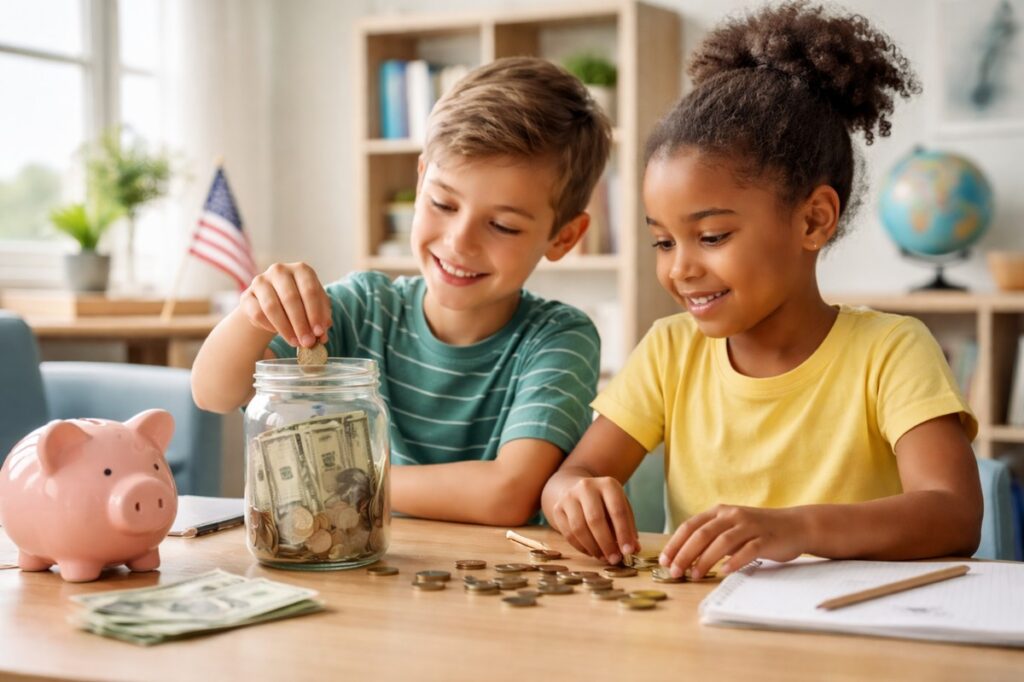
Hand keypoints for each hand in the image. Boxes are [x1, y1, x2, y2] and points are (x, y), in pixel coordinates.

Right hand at [240, 262, 331, 347]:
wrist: (272, 303)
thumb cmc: (301, 303)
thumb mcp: (316, 307)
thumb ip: (321, 319)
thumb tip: (321, 336)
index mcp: (301, 269)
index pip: (310, 290)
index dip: (315, 313)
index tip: (319, 332)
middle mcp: (280, 271)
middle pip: (291, 298)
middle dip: (301, 324)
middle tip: (307, 342)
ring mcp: (261, 281)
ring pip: (272, 307)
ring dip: (286, 328)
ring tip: (296, 343)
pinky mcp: (246, 296)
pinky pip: (258, 314)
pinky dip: (270, 327)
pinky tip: (280, 334)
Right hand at [549, 476, 638, 564]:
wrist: (576, 489)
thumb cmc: (604, 502)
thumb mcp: (620, 507)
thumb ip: (628, 527)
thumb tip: (633, 549)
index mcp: (608, 484)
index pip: (617, 510)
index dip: (623, 533)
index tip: (628, 551)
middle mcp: (587, 487)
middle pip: (595, 519)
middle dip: (606, 543)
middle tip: (614, 559)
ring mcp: (569, 497)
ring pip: (579, 528)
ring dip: (593, 547)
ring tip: (603, 557)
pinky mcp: (557, 508)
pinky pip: (568, 533)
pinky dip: (581, 547)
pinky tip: (591, 552)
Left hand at [659, 505, 805, 578]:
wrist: (795, 525)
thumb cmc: (758, 531)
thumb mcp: (731, 529)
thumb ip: (711, 538)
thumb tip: (684, 557)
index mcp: (720, 512)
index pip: (690, 526)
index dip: (675, 543)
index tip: (665, 560)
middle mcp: (732, 515)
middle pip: (702, 534)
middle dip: (685, 553)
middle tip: (675, 572)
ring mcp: (749, 526)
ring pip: (722, 542)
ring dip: (706, 559)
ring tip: (694, 575)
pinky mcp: (766, 539)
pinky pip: (747, 550)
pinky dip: (734, 562)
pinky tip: (724, 572)